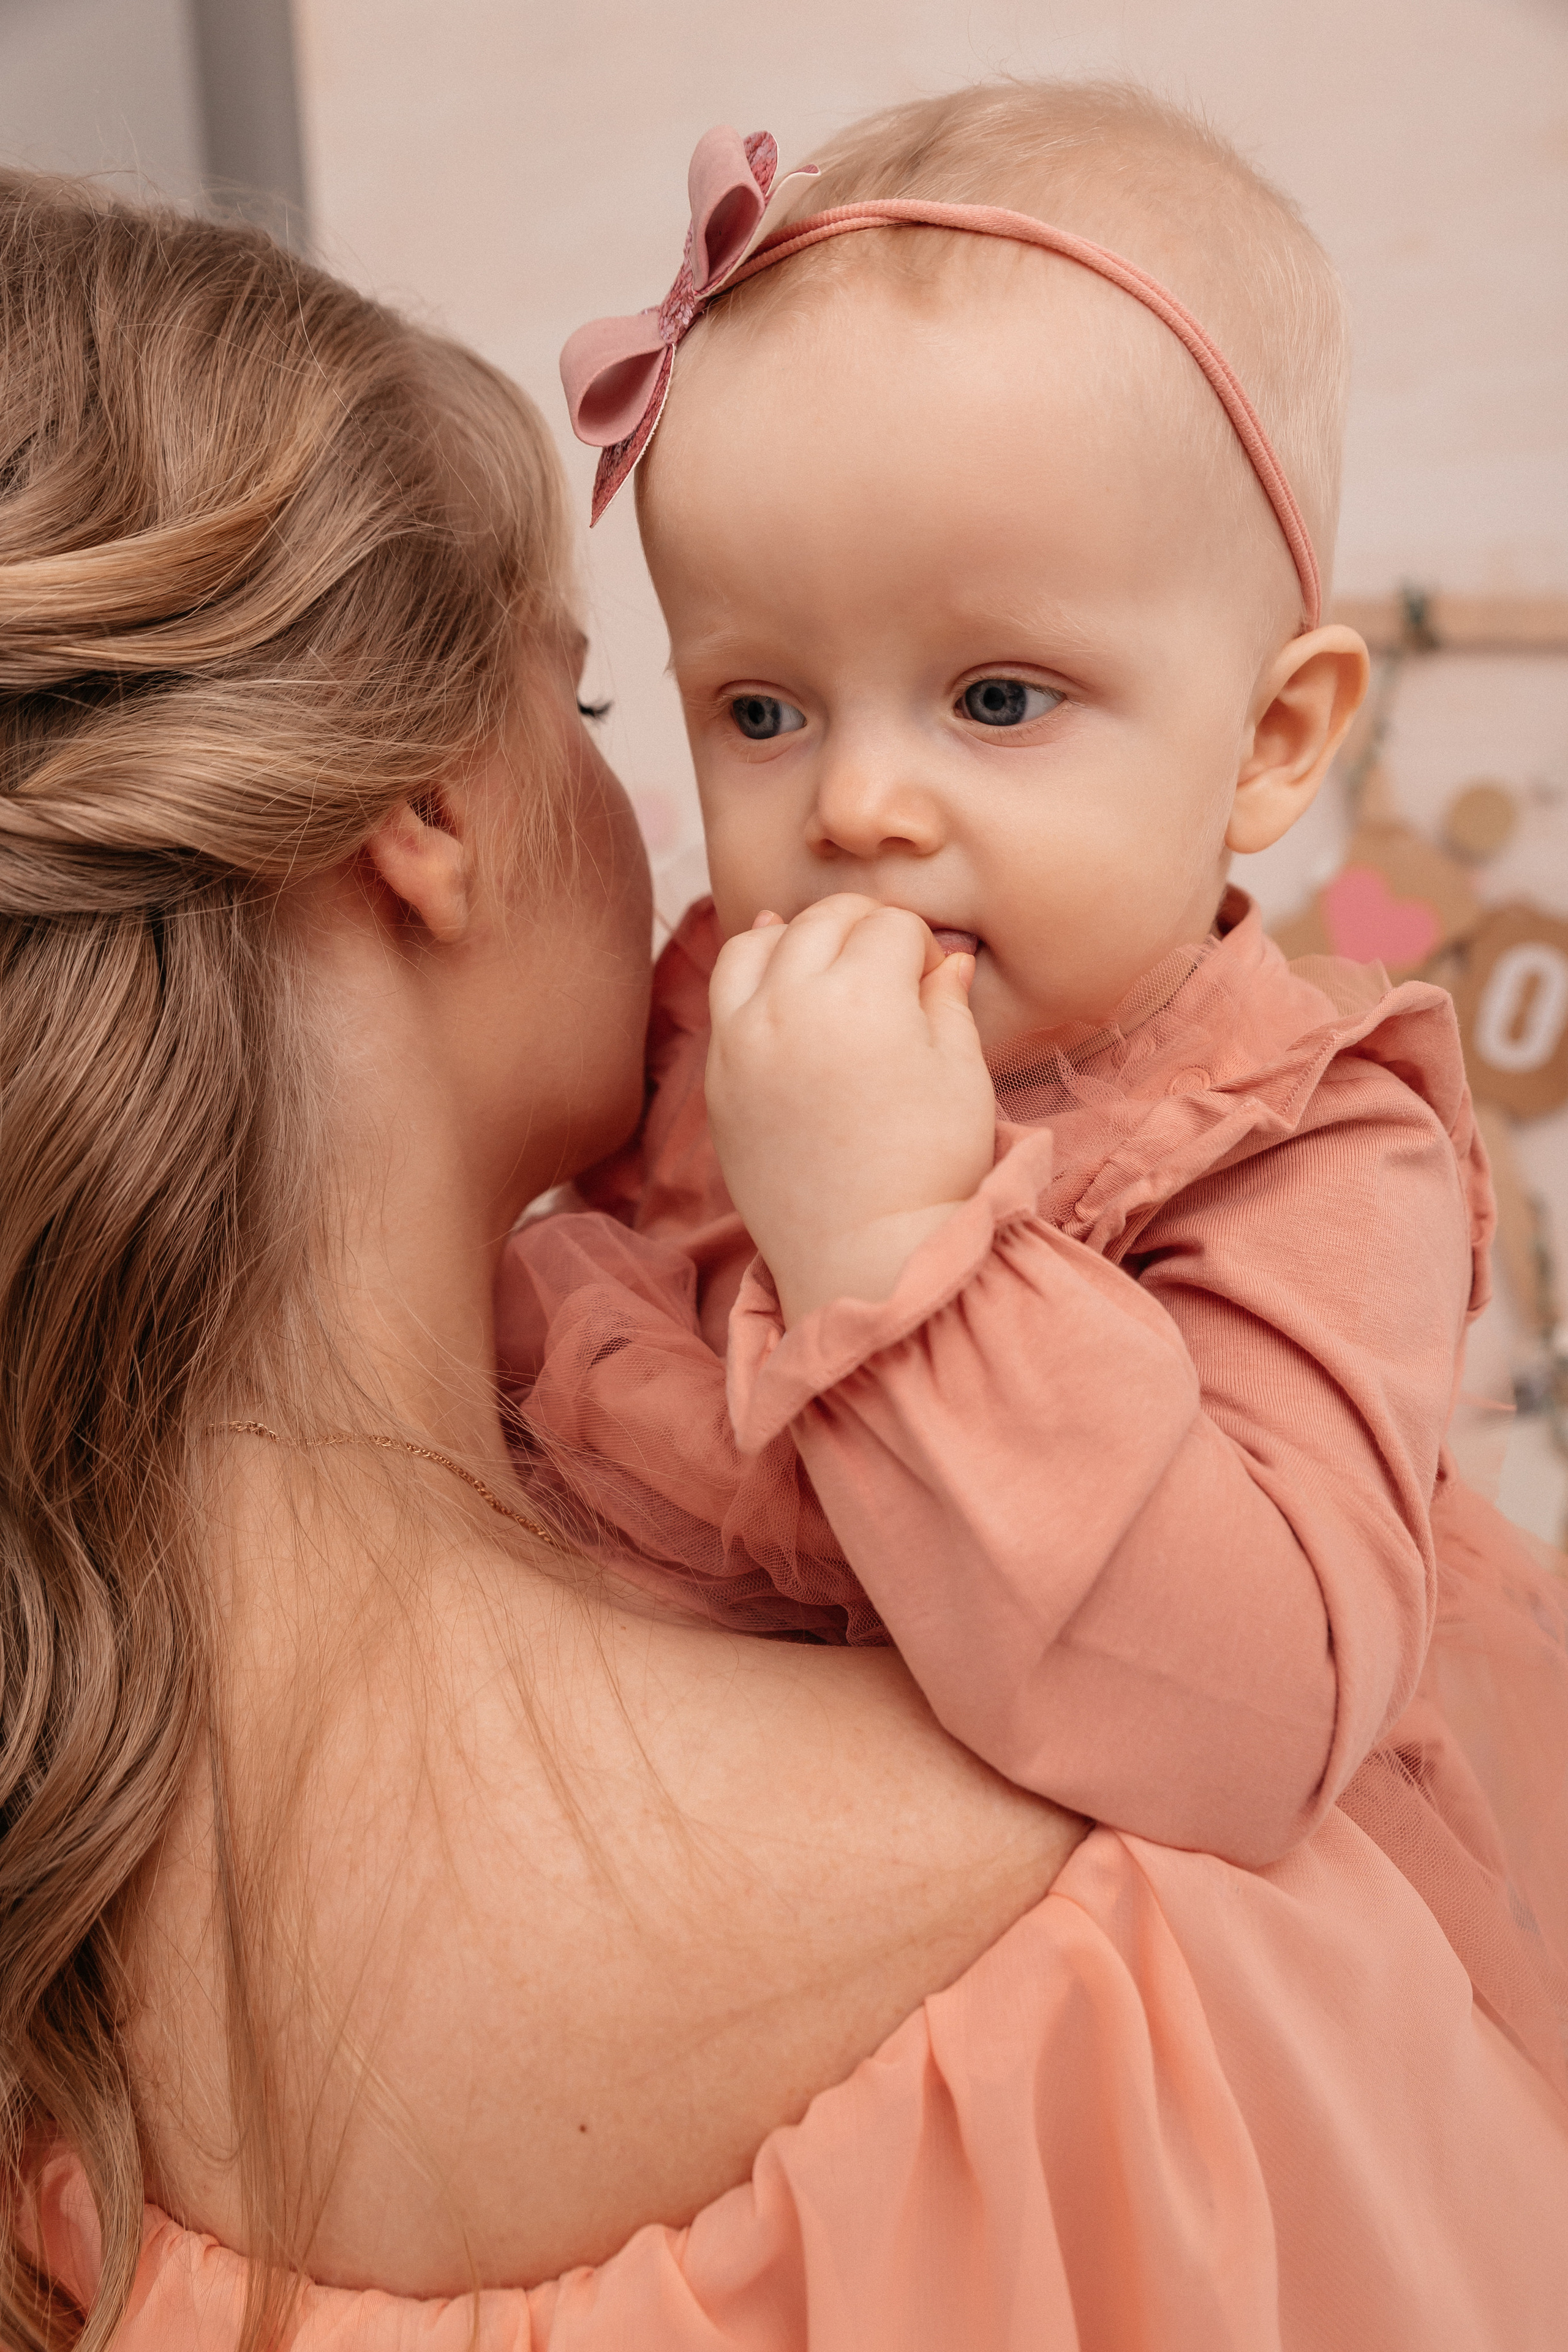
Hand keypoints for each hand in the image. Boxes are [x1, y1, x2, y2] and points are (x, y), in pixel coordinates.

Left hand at [706, 895, 996, 1323]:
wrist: (863, 1251)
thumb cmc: (930, 1167)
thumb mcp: (962, 1076)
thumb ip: (949, 1003)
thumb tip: (948, 959)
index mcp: (863, 996)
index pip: (890, 926)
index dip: (920, 945)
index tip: (931, 980)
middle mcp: (791, 1002)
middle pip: (825, 921)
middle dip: (865, 929)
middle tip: (891, 965)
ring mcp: (743, 1036)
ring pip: (760, 941)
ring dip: (799, 935)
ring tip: (829, 959)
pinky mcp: (718, 1073)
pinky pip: (723, 992)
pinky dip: (750, 967)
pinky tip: (775, 966)